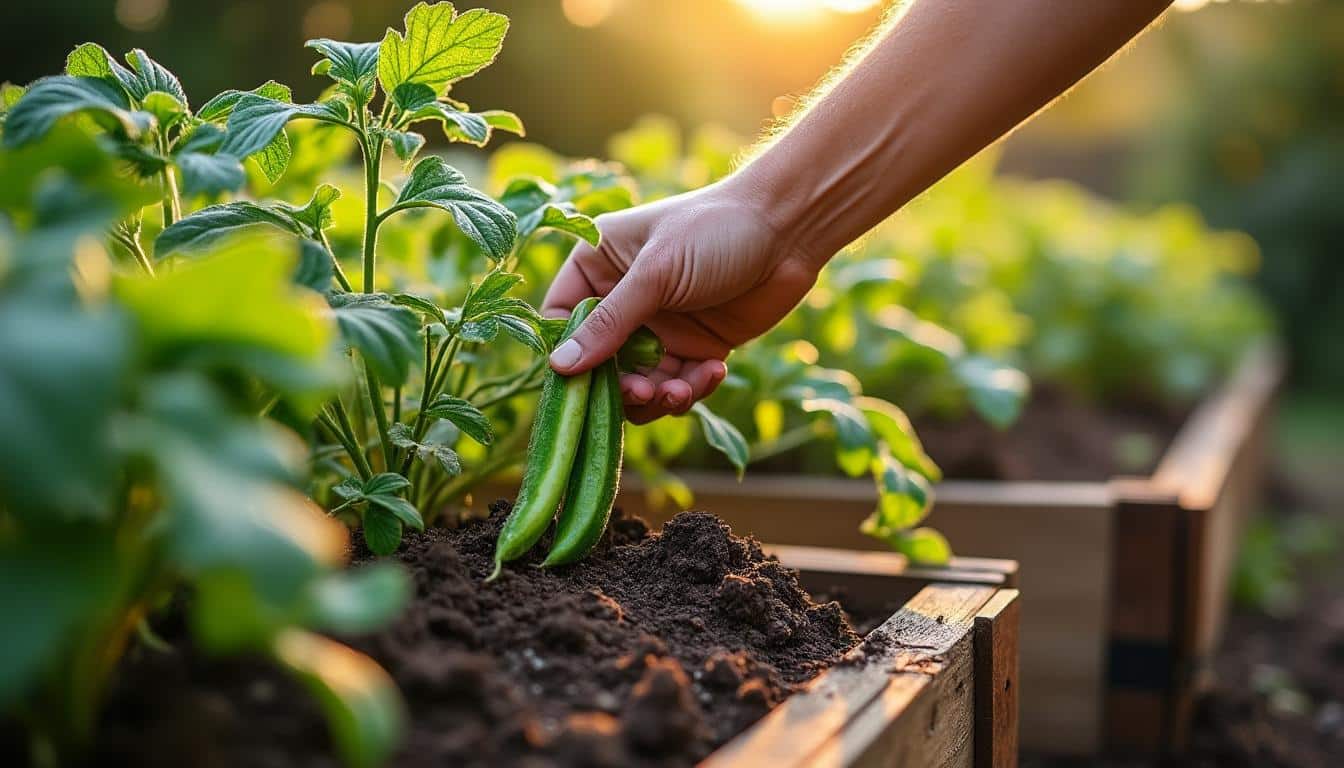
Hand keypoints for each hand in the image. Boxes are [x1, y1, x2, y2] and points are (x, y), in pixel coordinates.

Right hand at [542, 180, 822, 422]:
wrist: (790, 229)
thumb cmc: (715, 231)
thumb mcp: (655, 274)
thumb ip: (609, 323)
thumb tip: (558, 367)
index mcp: (600, 266)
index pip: (560, 319)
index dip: (565, 354)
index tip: (576, 382)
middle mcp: (625, 300)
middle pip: (599, 364)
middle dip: (619, 385)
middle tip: (643, 392)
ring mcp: (661, 328)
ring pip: (639, 384)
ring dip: (658, 397)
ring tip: (682, 390)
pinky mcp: (697, 348)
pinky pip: (679, 386)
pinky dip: (693, 388)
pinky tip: (715, 371)